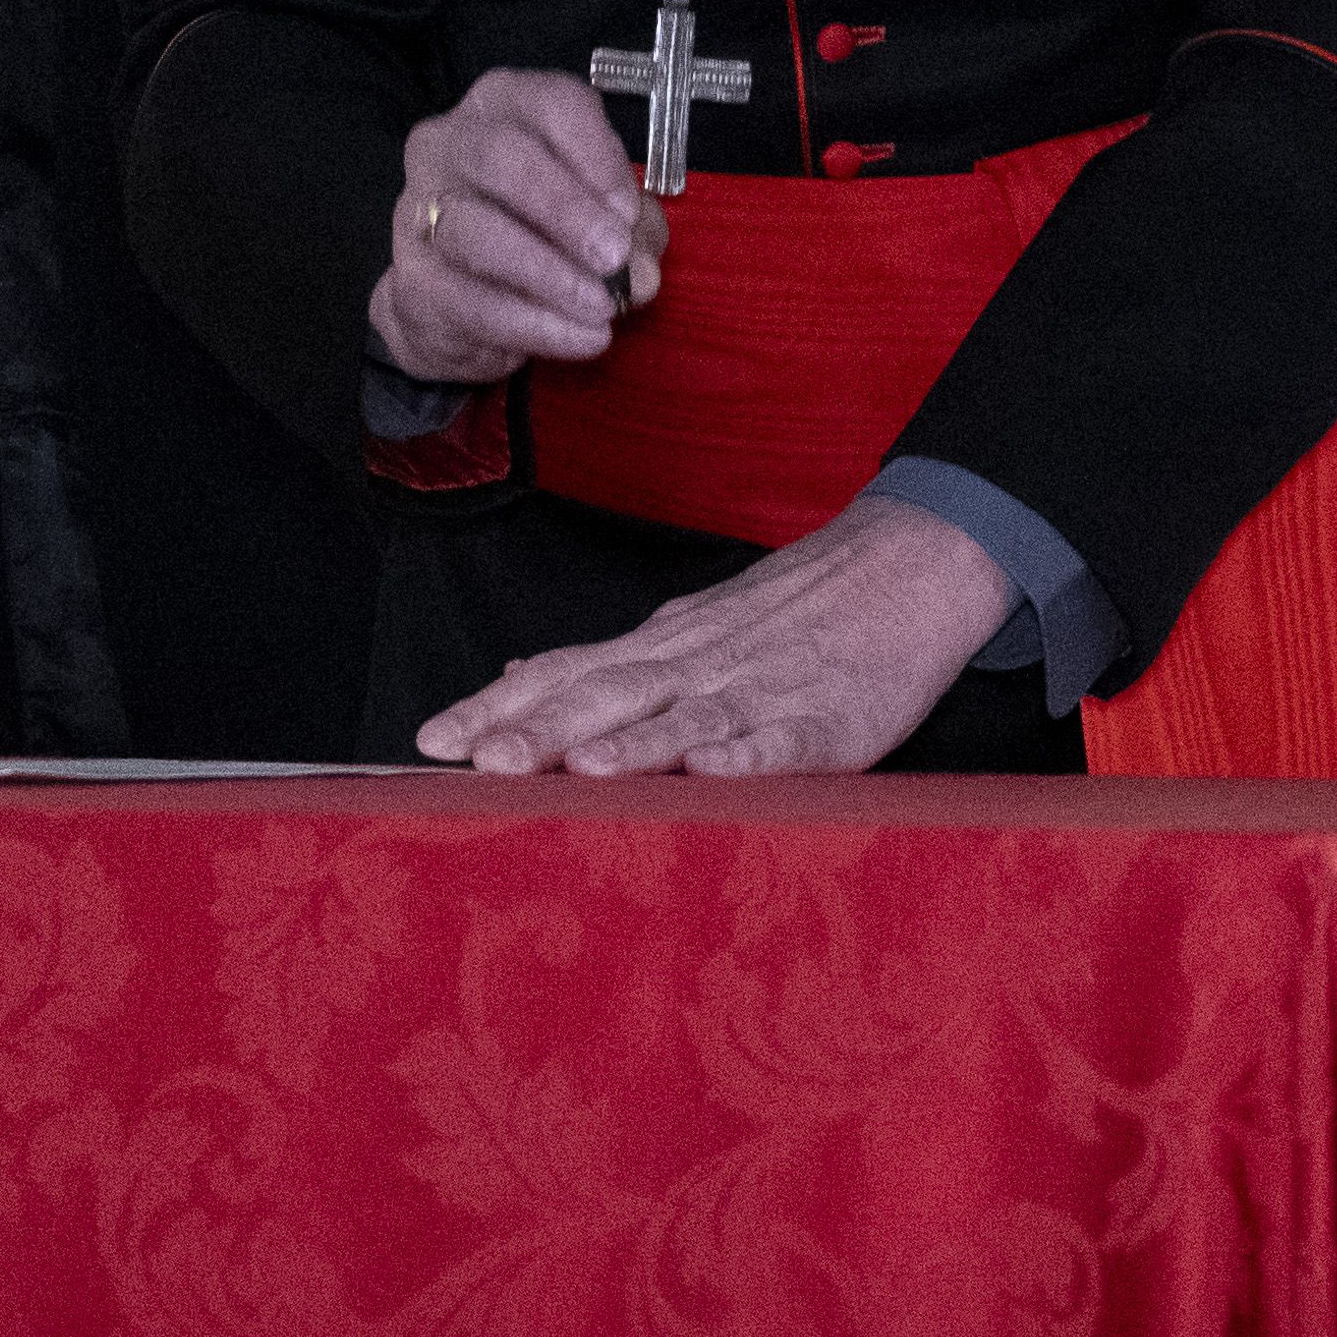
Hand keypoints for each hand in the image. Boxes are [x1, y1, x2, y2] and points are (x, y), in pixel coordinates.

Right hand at [368, 70, 665, 384]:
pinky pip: (471, 300)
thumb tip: (639, 274)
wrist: (464, 302)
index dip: (596, 157)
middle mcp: (452, 142)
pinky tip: (580, 337)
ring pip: (477, 231)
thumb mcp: (603, 214)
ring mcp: (419, 207)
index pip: (552, 105)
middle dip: (566, 210)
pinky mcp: (412, 277)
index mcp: (507, 105)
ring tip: (603, 307)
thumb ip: (632, 232)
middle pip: (502, 157)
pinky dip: (534, 323)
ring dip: (550, 274)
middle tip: (614, 258)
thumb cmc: (544, 232)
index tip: (629, 212)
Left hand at [420, 495, 1011, 775]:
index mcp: (659, 650)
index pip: (562, 676)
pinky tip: (712, 772)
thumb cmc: (790, 612)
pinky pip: (782, 740)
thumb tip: (516, 674)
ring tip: (577, 770)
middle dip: (541, 732)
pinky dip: (745, 754)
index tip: (430, 741)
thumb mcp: (685, 627)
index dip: (497, 708)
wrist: (906, 564)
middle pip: (607, 698)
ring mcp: (761, 691)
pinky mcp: (829, 722)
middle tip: (477, 764)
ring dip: (630, 746)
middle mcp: (695, 666)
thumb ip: (603, 662)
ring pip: (684, 720)